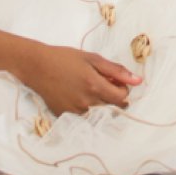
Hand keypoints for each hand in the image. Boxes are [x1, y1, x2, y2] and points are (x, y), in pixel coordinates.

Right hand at [18, 42, 141, 115]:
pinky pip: (84, 115)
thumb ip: (116, 71)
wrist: (37, 66)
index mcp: (95, 87)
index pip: (123, 98)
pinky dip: (86, 107)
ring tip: (87, 87)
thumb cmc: (66, 58)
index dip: (123, 89)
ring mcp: (75, 112)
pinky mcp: (65, 116)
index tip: (114, 80)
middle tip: (102, 82)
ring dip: (100, 102)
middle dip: (113, 96)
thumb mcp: (93, 59)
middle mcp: (86, 103)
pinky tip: (77, 93)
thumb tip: (138, 81)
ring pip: (99, 113)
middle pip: (113, 108)